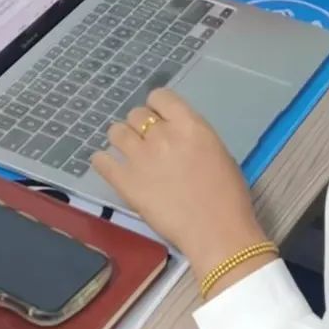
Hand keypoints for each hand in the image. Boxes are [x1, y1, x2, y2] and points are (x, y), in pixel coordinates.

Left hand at [92, 89, 270, 290]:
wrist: (216, 232)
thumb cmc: (227, 196)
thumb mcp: (218, 152)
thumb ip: (192, 137)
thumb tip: (176, 137)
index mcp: (188, 125)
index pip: (160, 96)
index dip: (156, 106)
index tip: (158, 118)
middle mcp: (160, 134)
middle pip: (136, 114)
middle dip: (140, 126)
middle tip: (147, 143)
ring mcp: (139, 157)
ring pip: (116, 132)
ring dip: (121, 139)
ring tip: (127, 153)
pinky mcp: (125, 182)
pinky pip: (101, 161)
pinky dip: (102, 161)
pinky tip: (107, 165)